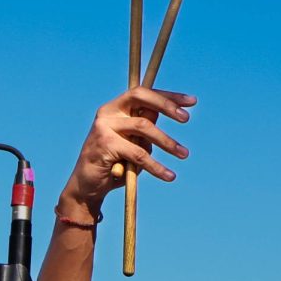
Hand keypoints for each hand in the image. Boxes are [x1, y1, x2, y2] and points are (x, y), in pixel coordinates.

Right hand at [58, 87, 195, 220]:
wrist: (88, 187)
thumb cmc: (115, 165)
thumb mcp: (134, 144)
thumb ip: (146, 129)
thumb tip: (170, 113)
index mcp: (116, 107)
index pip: (144, 93)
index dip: (168, 96)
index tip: (192, 101)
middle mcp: (108, 111)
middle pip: (141, 98)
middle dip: (166, 106)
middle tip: (187, 119)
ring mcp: (105, 126)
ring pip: (144, 127)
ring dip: (167, 142)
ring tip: (184, 154)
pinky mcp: (105, 144)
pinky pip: (138, 154)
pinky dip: (156, 166)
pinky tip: (169, 176)